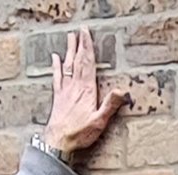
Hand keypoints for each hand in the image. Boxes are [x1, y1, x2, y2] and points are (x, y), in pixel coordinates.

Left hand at [44, 27, 126, 154]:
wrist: (57, 142)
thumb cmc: (78, 134)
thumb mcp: (99, 122)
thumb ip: (110, 105)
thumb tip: (122, 91)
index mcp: (87, 90)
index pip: (88, 64)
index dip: (88, 47)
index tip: (87, 34)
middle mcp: (75, 87)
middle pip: (78, 60)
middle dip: (80, 44)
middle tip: (81, 30)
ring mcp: (65, 91)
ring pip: (67, 65)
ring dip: (70, 50)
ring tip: (71, 37)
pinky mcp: (58, 97)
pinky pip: (57, 77)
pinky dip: (56, 66)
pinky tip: (55, 58)